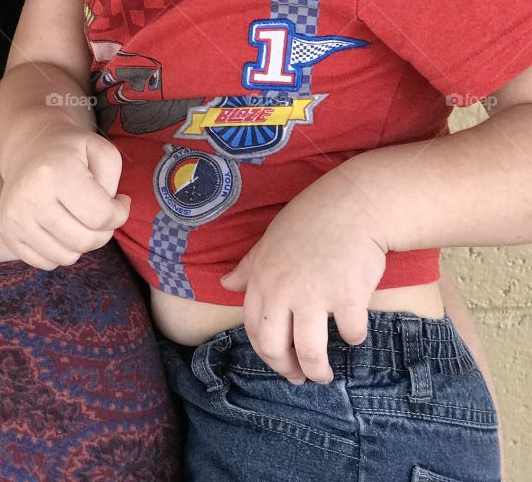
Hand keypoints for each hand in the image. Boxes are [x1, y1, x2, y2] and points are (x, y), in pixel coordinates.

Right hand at [0, 127, 130, 269]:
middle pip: (85, 241)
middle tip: (100, 213)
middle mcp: (30, 196)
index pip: (100, 216)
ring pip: (67, 257)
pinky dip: (60, 250)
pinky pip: (47, 263)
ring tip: (79, 219)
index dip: (119, 214)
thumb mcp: (100, 149)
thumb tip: (110, 218)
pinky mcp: (7, 233)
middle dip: (103, 232)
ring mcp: (15, 218)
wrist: (28, 150)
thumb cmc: (71, 152)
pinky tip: (60, 227)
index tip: (119, 202)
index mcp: (56, 171)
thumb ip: (112, 181)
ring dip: (81, 243)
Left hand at [219, 168, 387, 383]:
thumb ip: (249, 267)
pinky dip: (354, 338)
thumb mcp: (271, 239)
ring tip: (325, 375)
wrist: (352, 203)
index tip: (279, 362)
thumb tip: (225, 285)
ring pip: (310, 353)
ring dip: (318, 371)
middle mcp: (283, 290)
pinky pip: (350, 334)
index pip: (253, 329)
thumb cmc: (312, 219)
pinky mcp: (348, 297)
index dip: (265, 353)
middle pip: (275, 348)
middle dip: (288, 370)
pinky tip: (354, 332)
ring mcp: (315, 295)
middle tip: (300, 377)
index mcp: (262, 277)